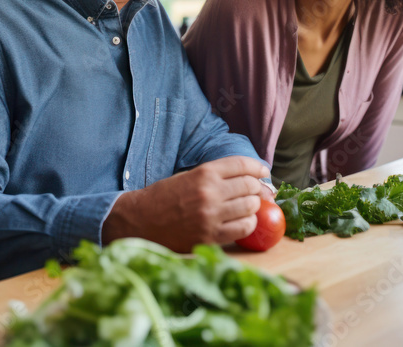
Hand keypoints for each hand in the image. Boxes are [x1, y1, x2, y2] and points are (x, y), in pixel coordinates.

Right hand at [103, 156, 268, 251]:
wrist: (139, 220)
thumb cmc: (164, 197)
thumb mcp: (188, 176)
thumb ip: (216, 176)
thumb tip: (250, 179)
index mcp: (204, 173)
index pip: (242, 165)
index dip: (257, 167)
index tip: (263, 171)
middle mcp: (210, 193)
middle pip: (250, 186)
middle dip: (256, 188)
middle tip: (255, 192)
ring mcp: (211, 216)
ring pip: (250, 207)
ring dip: (253, 206)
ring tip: (247, 207)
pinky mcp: (209, 237)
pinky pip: (243, 229)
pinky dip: (248, 224)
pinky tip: (242, 222)